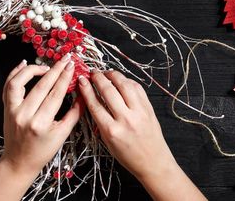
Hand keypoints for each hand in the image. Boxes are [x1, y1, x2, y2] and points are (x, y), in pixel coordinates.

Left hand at [0, 55, 80, 200]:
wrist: (18, 162)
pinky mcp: (5, 108)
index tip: (72, 66)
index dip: (64, 78)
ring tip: (46, 66)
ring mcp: (12, 111)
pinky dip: (15, 73)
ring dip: (33, 69)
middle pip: (41, 85)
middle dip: (55, 69)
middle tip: (65, 59)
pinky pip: (8, 86)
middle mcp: (25, 115)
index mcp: (41, 123)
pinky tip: (24, 64)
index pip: (55, 94)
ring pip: (19, 82)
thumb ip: (74, 113)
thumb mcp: (63, 135)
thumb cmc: (42, 151)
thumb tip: (82, 93)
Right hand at [78, 71, 205, 200]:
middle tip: (93, 73)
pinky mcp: (148, 108)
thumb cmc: (129, 156)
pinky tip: (121, 80)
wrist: (153, 161)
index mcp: (112, 131)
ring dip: (113, 75)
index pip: (95, 104)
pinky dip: (128, 81)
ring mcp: (139, 112)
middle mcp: (126, 119)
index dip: (86, 89)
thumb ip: (100, 121)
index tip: (81, 80)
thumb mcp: (107, 142)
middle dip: (98, 78)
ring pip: (124, 85)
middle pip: (108, 91)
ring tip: (106, 73)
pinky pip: (137, 88)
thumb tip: (92, 100)